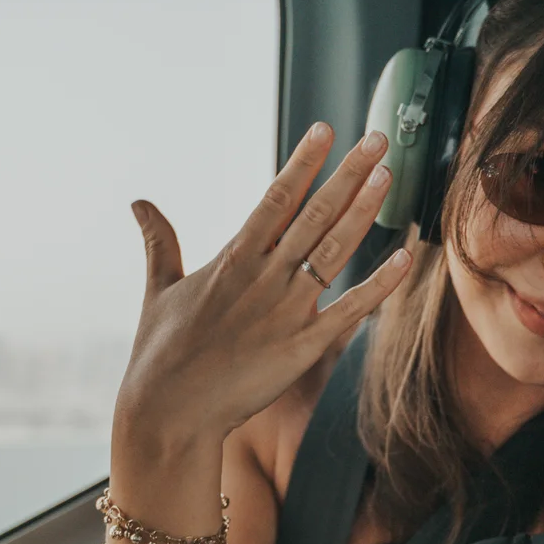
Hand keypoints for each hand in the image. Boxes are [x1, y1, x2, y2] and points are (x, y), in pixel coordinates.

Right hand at [117, 123, 411, 448]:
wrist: (168, 414)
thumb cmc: (159, 356)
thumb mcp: (159, 290)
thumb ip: (160, 242)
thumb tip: (139, 203)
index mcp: (232, 259)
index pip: (276, 198)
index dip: (303, 162)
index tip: (325, 130)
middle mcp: (263, 277)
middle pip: (315, 214)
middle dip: (348, 174)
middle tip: (377, 139)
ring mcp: (285, 311)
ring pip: (334, 251)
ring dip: (364, 211)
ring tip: (388, 176)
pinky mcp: (302, 348)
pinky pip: (349, 311)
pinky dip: (378, 285)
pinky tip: (404, 257)